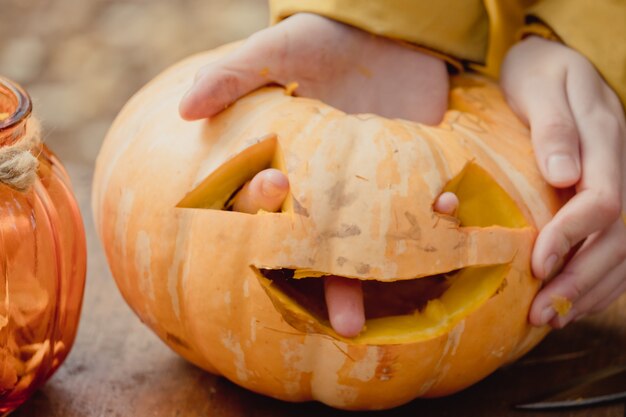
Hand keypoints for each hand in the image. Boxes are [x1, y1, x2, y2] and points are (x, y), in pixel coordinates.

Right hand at [181, 13, 449, 336]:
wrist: (385, 32)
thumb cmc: (321, 41)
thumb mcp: (278, 50)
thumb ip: (234, 75)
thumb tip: (185, 108)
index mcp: (289, 167)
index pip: (270, 203)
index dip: (267, 209)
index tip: (278, 190)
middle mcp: (330, 191)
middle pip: (325, 246)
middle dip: (333, 282)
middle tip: (343, 320)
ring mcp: (373, 189)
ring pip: (372, 244)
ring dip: (380, 278)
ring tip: (382, 322)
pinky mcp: (412, 175)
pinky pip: (421, 206)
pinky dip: (435, 213)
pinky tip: (446, 212)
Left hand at [501, 36, 625, 327]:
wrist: (552, 64)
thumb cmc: (539, 73)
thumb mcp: (540, 86)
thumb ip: (553, 129)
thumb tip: (562, 175)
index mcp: (605, 140)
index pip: (603, 201)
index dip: (572, 237)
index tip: (537, 264)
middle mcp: (621, 167)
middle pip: (617, 236)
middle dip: (579, 278)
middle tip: (541, 313)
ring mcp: (621, 183)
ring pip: (623, 249)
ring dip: (590, 289)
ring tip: (553, 318)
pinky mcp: (611, 197)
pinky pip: (619, 246)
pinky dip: (599, 279)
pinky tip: (573, 301)